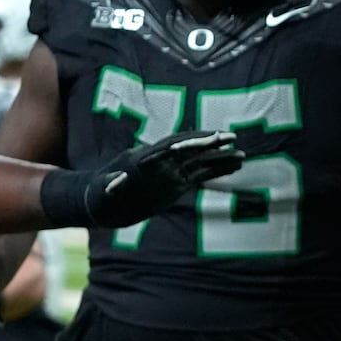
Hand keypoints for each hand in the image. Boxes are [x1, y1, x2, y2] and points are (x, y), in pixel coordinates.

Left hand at [40, 130, 243, 227]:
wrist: (99, 202)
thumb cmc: (98, 196)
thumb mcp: (102, 192)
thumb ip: (110, 186)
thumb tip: (113, 182)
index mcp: (145, 158)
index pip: (172, 147)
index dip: (191, 142)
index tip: (208, 139)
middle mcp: (160, 161)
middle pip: (189, 149)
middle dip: (210, 143)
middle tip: (232, 138)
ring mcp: (169, 171)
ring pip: (198, 161)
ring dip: (219, 157)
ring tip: (242, 155)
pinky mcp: (175, 182)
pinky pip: (200, 174)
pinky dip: (217, 170)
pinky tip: (234, 167)